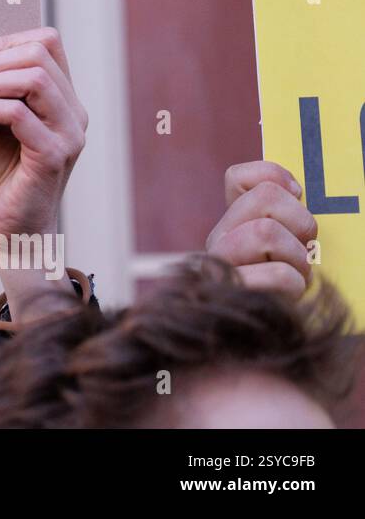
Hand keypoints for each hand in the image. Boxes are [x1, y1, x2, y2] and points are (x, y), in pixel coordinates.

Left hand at [0, 27, 87, 321]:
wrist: (11, 230)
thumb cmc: (1, 176)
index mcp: (64, 98)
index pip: (48, 43)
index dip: (7, 38)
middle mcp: (74, 112)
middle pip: (39, 55)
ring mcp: (69, 133)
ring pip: (33, 79)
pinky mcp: (53, 155)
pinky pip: (17, 114)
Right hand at [208, 161, 315, 297]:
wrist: (274, 342)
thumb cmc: (288, 293)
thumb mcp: (290, 248)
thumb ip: (285, 218)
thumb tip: (294, 189)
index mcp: (232, 225)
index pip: (238, 178)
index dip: (273, 178)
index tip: (297, 195)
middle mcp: (218, 240)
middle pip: (265, 198)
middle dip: (299, 222)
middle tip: (302, 249)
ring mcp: (219, 265)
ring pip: (267, 231)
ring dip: (296, 256)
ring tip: (294, 275)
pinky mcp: (231, 293)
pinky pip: (278, 274)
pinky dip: (294, 285)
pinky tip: (287, 296)